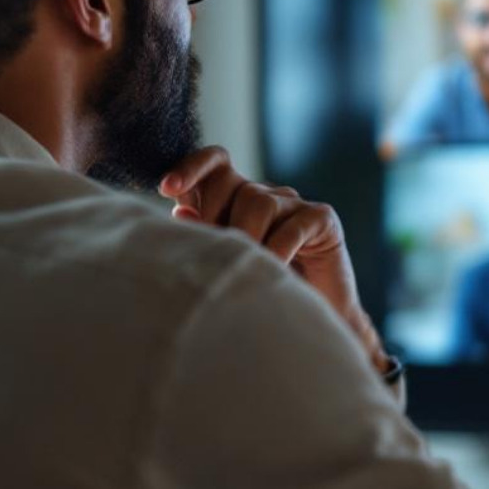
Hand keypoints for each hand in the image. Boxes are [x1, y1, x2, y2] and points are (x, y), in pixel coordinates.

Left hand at [159, 147, 386, 375]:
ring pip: (258, 202)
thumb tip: (180, 212)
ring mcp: (294, 204)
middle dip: (215, 215)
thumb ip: (204, 237)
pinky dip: (278, 250)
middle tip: (217, 251)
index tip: (167, 189)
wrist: (307, 324)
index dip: (191, 167)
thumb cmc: (258, 296)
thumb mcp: (223, 266)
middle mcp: (263, 196)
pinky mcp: (321, 218)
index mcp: (234, 201)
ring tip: (245, 268)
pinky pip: (293, 225)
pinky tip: (274, 270)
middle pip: (231, 182)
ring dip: (247, 237)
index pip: (214, 164)